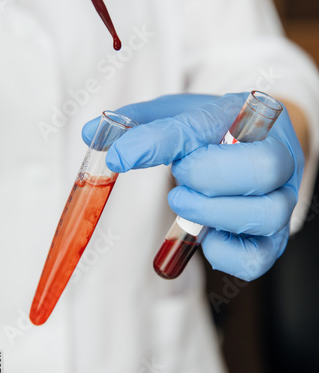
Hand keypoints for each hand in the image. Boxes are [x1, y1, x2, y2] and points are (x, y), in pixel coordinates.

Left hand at [82, 93, 303, 280]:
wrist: (260, 147)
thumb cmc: (217, 131)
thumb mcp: (181, 113)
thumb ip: (139, 122)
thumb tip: (90, 133)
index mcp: (251, 116)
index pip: (204, 127)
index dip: (157, 143)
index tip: (118, 157)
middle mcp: (279, 159)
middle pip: (261, 169)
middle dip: (205, 177)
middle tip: (179, 178)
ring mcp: (282, 201)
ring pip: (264, 215)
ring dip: (210, 214)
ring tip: (185, 203)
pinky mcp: (273, 240)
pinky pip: (256, 259)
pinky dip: (222, 255)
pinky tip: (205, 237)